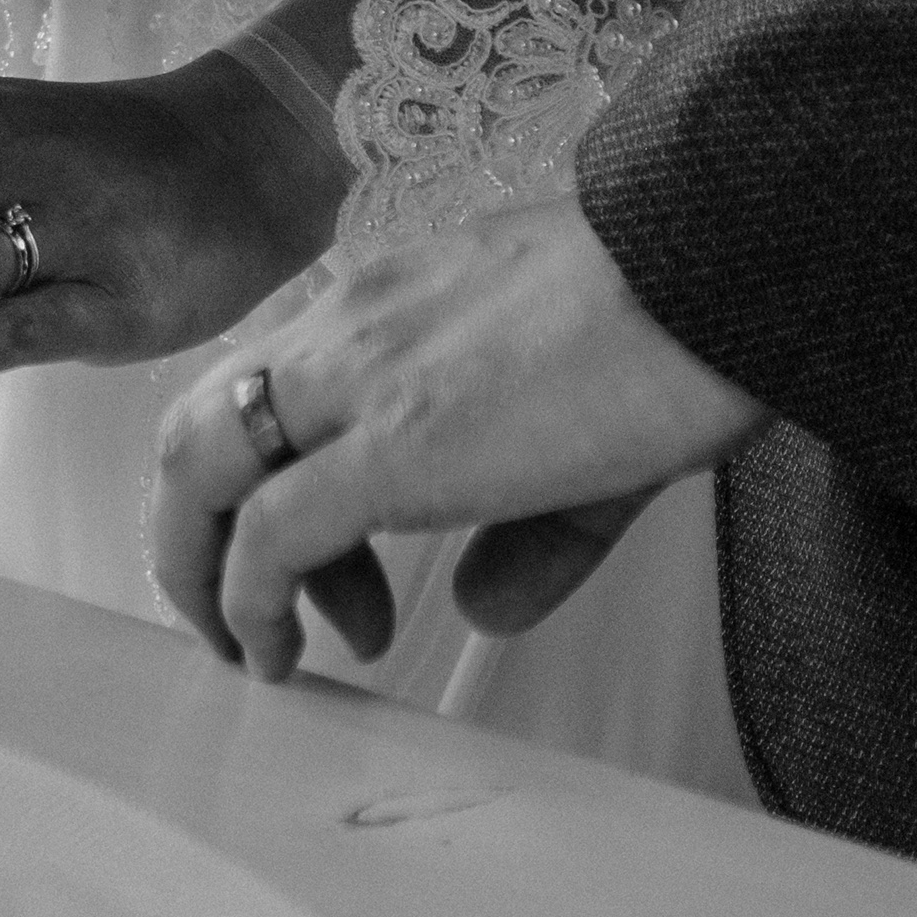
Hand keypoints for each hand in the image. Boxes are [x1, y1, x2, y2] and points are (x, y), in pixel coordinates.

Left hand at [148, 200, 765, 680]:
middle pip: (199, 425)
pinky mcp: (395, 445)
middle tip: (254, 617)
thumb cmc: (675, 315)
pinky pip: (270, 532)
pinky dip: (249, 602)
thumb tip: (482, 607)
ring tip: (258, 649)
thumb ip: (527, 531)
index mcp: (387, 303)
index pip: (264, 391)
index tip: (336, 568)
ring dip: (201, 572)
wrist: (720, 261)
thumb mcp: (585, 435)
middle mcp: (350, 327)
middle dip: (196, 534)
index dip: (266, 489)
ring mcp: (362, 378)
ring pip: (201, 467)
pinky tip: (279, 654)